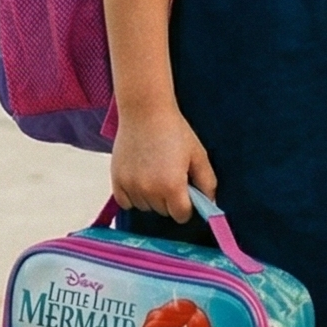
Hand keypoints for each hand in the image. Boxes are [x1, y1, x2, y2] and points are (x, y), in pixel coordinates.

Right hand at [110, 106, 215, 222]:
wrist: (145, 111)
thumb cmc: (174, 131)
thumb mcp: (198, 155)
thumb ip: (207, 183)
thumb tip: (210, 203)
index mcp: (172, 187)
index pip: (181, 216)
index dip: (186, 206)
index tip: (185, 192)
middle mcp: (150, 191)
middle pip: (163, 212)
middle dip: (169, 200)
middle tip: (169, 175)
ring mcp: (131, 187)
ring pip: (145, 207)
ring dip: (151, 198)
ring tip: (154, 172)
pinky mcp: (117, 180)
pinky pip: (126, 202)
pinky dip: (133, 195)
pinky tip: (140, 177)